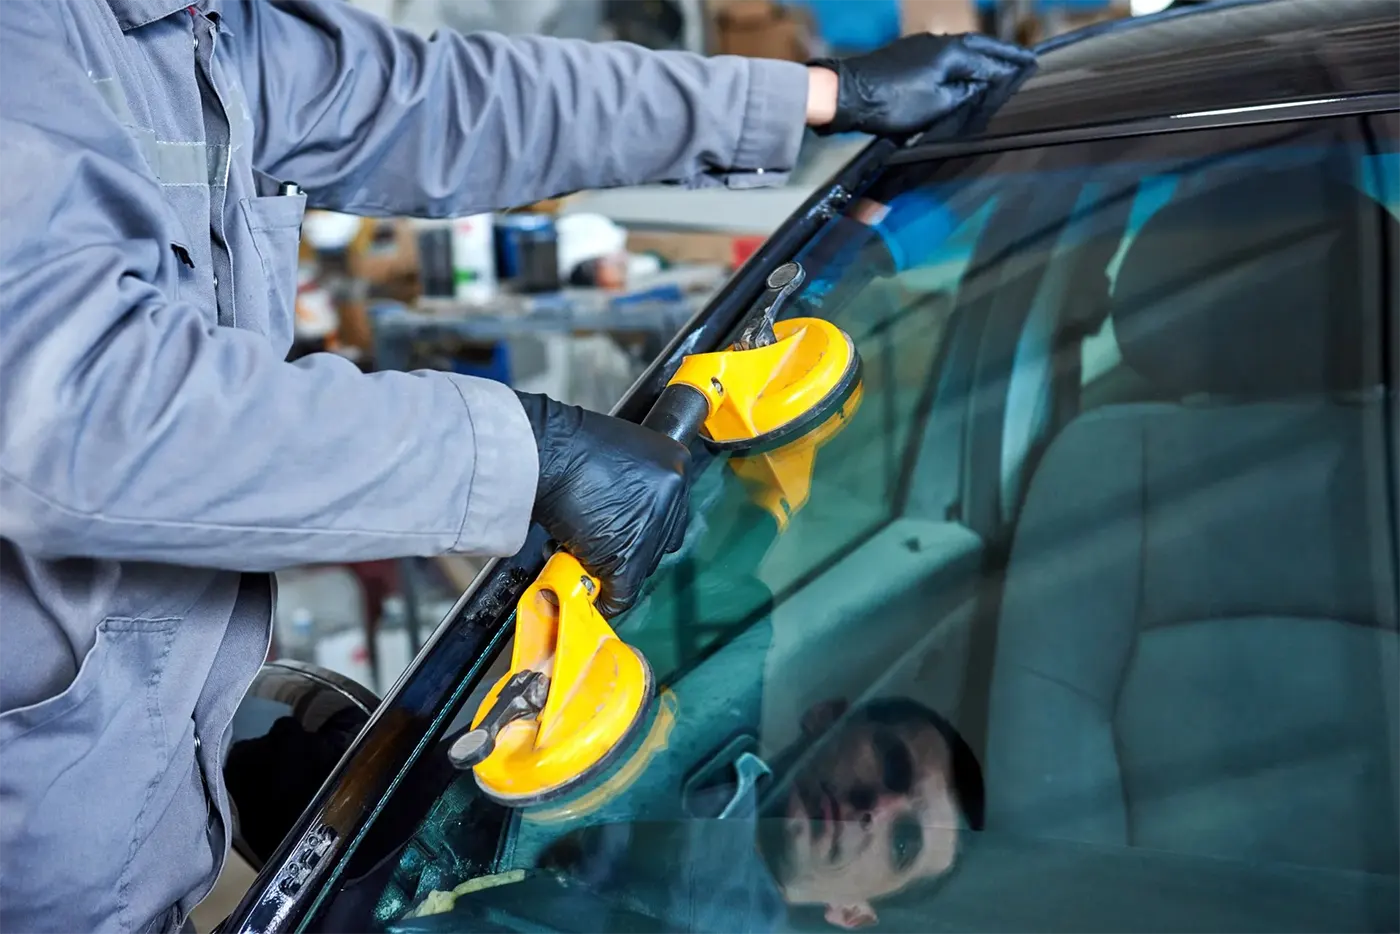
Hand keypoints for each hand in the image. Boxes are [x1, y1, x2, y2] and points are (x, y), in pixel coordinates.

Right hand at [516, 392, 689, 616]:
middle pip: (660, 540)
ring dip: (615, 566)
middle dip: (632, 546)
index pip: (672, 511)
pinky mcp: (631, 554)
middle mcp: (673, 493)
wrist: (545, 451)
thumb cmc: (569, 446)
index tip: (629, 530)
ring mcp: (654, 525)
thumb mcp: (621, 451)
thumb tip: (627, 508)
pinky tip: (592, 593)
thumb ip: (635, 481)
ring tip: (587, 555)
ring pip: (642, 566)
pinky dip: (607, 597)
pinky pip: (624, 591)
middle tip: (605, 543)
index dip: (645, 524)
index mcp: (676, 464)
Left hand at [807, 33, 1036, 137]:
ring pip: (961, 48)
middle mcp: (940, 41)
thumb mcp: (936, 106)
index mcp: (952, 53)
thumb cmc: (892, 103)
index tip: (1031, 66)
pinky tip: (961, 69)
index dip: (1012, 66)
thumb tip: (980, 84)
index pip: (991, 61)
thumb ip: (964, 94)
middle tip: (1022, 59)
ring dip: (980, 55)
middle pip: (979, 46)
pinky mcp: (906, 51)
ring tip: (997, 65)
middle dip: (1002, 54)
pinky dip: (959, 60)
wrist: (848, 93)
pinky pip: (943, 53)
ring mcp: (922, 44)